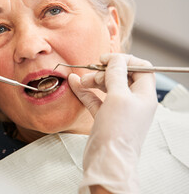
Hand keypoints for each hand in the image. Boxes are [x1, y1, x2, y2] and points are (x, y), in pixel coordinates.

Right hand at [69, 54, 157, 192]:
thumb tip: (115, 59)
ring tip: (79, 81)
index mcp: (144, 95)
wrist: (107, 160)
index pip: (140, 68)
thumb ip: (116, 74)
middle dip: (105, 71)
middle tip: (90, 72)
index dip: (123, 60)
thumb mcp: (118, 96)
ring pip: (107, 86)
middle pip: (121, 76)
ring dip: (93, 80)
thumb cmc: (117, 130)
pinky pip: (96, 99)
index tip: (105, 59)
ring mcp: (119, 109)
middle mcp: (133, 101)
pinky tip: (75, 85)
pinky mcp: (105, 117)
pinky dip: (86, 92)